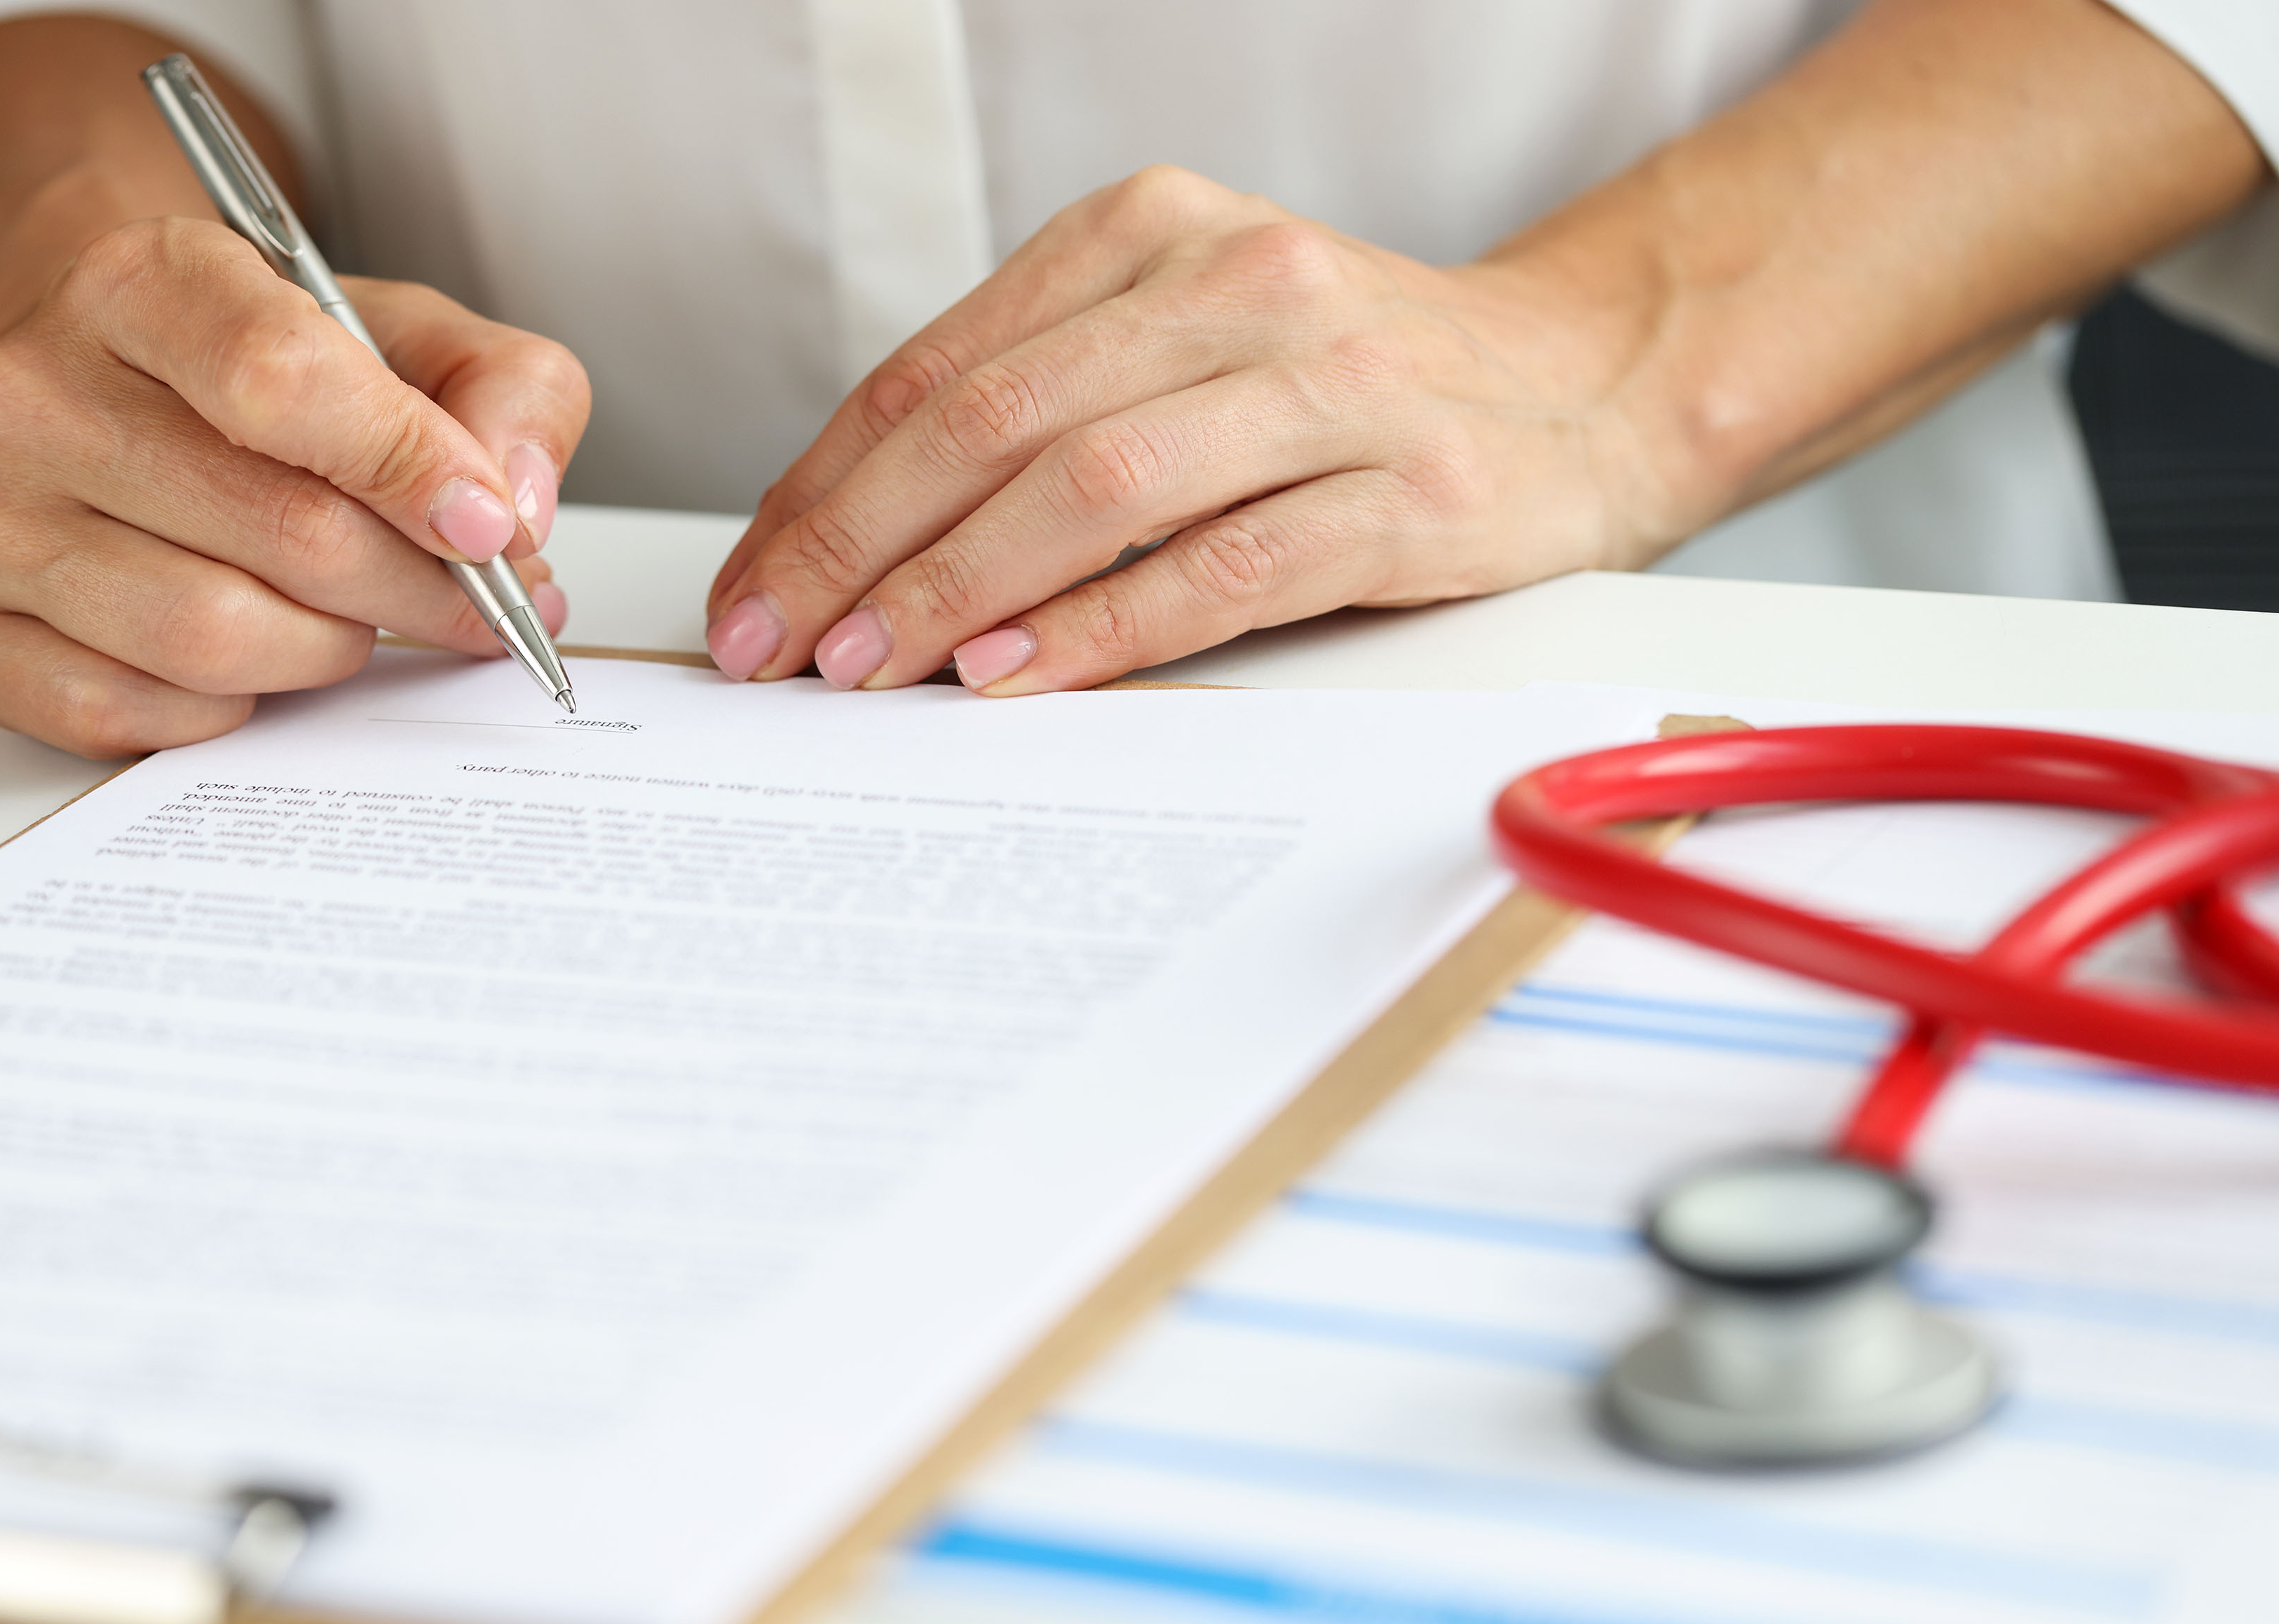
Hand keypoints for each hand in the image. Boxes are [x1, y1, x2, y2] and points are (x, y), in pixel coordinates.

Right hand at [0, 217, 590, 755]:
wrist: (89, 385)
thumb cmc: (260, 370)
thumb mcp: (404, 333)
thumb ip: (503, 391)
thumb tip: (514, 511)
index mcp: (140, 284)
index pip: (284, 383)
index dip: (412, 470)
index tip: (490, 527)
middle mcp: (34, 391)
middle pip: (279, 532)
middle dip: (410, 588)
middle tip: (466, 602)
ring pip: (211, 637)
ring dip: (324, 650)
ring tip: (350, 619)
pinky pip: (135, 713)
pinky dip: (229, 706)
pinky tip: (252, 657)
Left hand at [702, 166, 1670, 695]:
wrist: (1585, 384)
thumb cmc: (1347, 382)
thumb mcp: (1181, 342)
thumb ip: (1042, 406)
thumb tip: (855, 541)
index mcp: (1151, 234)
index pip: (941, 369)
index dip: (824, 489)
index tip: (752, 587)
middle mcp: (1236, 283)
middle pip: (993, 424)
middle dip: (856, 549)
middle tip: (777, 647)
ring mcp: (1332, 383)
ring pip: (1095, 489)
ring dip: (958, 592)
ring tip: (870, 671)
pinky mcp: (1411, 492)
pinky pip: (1224, 569)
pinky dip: (1106, 629)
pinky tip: (1018, 677)